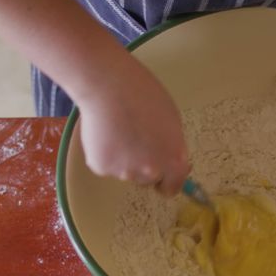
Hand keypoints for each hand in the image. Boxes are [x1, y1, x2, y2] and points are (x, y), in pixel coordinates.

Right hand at [75, 52, 190, 195]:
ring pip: (126, 172)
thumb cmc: (144, 96)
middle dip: (143, 164)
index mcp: (173, 162)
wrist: (110, 87)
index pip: (171, 188)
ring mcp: (125, 173)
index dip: (166, 179)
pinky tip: (105, 131)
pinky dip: (106, 153)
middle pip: (147, 180)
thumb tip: (169, 161)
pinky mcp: (101, 168)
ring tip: (119, 129)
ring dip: (124, 158)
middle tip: (136, 137)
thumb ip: (172, 147)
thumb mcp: (172, 121)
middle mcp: (151, 173)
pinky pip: (106, 165)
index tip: (161, 171)